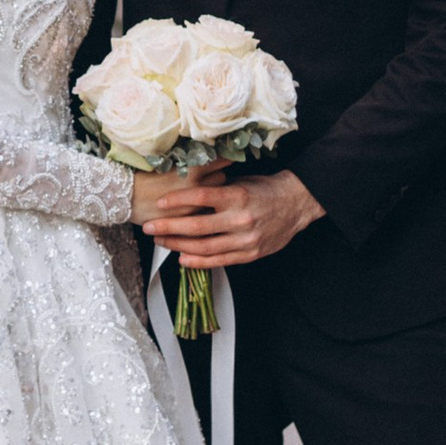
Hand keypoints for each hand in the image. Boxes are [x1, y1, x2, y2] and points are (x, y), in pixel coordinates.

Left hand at [139, 166, 325, 266]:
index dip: (177, 200)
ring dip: (178, 245)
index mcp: (237, 195)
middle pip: (197, 227)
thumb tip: (185, 191)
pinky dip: (198, 262)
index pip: (200, 197)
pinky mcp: (250, 254)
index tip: (159, 203)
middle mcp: (240, 219)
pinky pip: (219, 261)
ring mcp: (246, 240)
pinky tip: (181, 258)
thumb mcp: (241, 181)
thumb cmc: (264, 189)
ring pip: (204, 247)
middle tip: (149, 227)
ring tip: (160, 241)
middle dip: (168, 228)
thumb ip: (217, 190)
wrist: (297, 203)